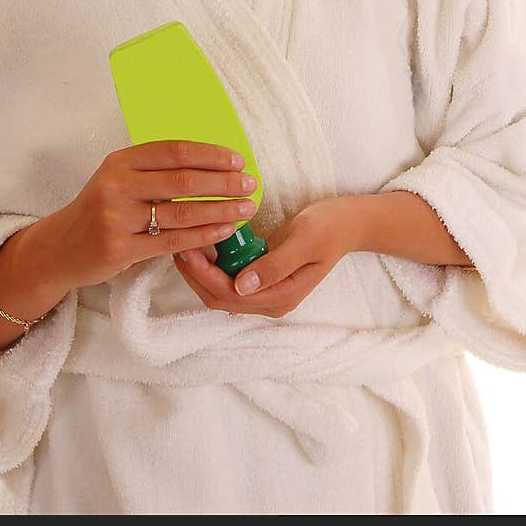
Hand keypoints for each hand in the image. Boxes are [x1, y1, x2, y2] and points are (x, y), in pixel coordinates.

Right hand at [52, 139, 258, 287]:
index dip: (210, 155)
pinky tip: (224, 231)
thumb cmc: (101, 209)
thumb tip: (213, 165)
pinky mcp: (119, 249)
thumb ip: (155, 171)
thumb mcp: (119, 179)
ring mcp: (116, 218)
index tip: (238, 160)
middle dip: (223, 183)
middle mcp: (116, 185)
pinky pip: (171, 242)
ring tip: (246, 209)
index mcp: (120, 161)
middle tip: (250, 184)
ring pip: (180, 214)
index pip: (174, 151)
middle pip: (182, 181)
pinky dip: (203, 236)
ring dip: (220, 211)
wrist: (60, 248)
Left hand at [172, 196, 360, 317]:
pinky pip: (228, 278)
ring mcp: (264, 292)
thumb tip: (243, 285)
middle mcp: (269, 301)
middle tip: (178, 242)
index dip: (204, 275)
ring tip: (184, 241)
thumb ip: (275, 264)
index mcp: (280, 297)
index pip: (230, 295)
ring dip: (200, 270)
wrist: (347, 223)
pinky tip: (202, 242)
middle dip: (195, 274)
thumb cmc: (328, 227)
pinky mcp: (260, 279)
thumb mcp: (304, 240)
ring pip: (220, 290)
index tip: (188, 248)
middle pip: (219, 297)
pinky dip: (211, 264)